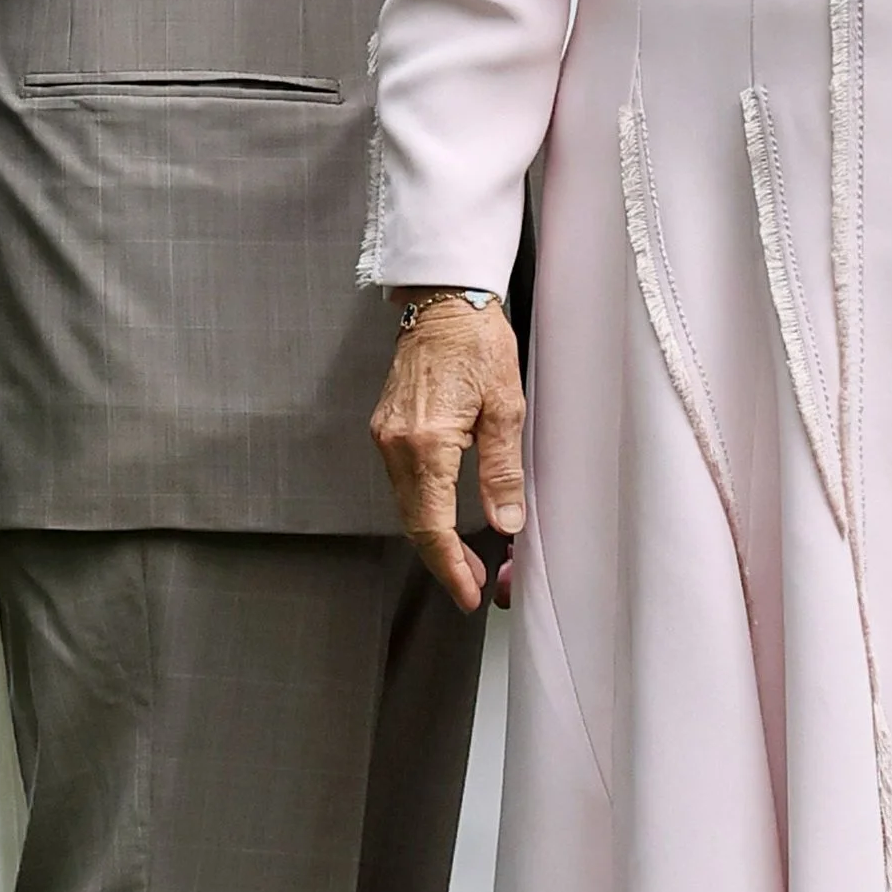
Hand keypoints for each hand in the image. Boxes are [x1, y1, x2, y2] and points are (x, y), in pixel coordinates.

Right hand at [371, 300, 526, 609]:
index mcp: (426, 441)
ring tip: (462, 561)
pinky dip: (422, 509)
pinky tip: (442, 519)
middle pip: (414, 522)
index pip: (432, 524)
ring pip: (406, 505)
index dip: (450, 566)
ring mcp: (385, 435)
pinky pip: (401, 482)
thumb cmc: (478, 340)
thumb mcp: (506, 406)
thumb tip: (506, 522)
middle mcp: (396, 443)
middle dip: (442, 560)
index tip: (467, 592)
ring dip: (432, 537)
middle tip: (470, 586)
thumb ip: (503, 471)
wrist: (444, 299)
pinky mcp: (386, 427)